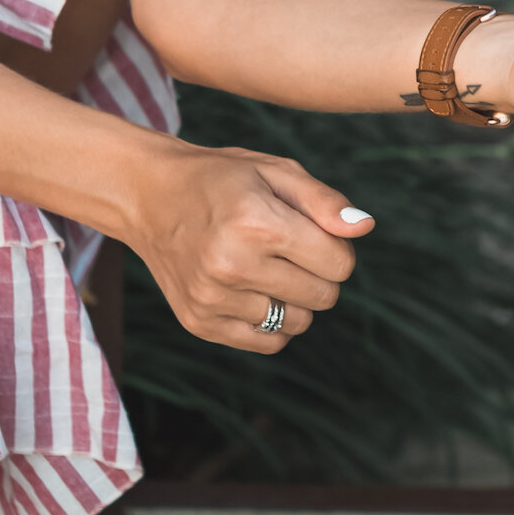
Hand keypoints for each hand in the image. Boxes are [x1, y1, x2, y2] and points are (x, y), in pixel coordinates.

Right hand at [118, 137, 375, 353]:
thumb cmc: (222, 180)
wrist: (149, 196)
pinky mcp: (199, 322)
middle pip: (323, 296)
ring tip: (270, 267)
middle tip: (291, 248)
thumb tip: (364, 228)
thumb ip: (324, 201)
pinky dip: (273, 322)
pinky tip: (256, 290)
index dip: (337, 246)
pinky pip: (267, 342)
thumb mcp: (275, 171)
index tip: (313, 231)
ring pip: (298, 322)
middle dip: (320, 273)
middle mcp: (231, 265)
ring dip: (297, 298)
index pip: (339, 263)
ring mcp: (212, 299)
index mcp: (256, 224)